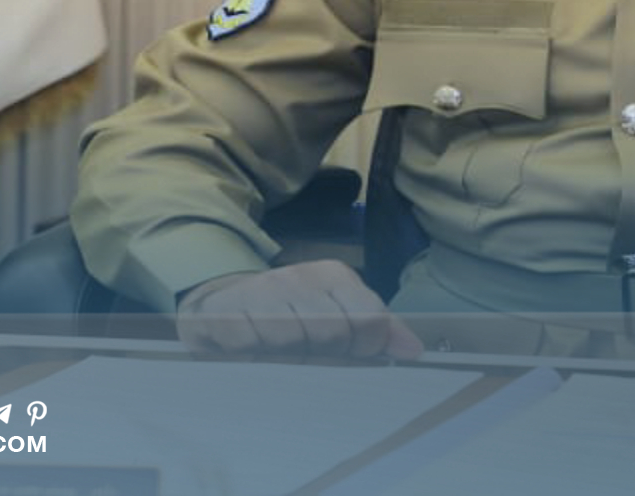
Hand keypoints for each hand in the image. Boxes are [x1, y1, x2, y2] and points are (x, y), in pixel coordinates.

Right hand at [175, 260, 423, 360]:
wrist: (221, 302)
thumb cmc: (289, 315)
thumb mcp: (336, 313)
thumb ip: (377, 330)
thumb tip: (414, 351)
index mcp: (333, 276)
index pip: (369, 319)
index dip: (363, 348)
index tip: (348, 353)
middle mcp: (298, 276)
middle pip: (333, 334)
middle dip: (323, 355)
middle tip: (306, 353)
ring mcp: (259, 291)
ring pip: (292, 342)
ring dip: (286, 358)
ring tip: (277, 352)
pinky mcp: (223, 312)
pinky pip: (250, 348)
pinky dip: (252, 358)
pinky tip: (249, 349)